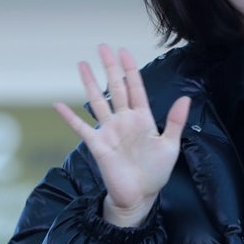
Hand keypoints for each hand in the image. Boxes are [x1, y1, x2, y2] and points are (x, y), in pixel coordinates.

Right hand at [54, 44, 189, 226]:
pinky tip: (58, 105)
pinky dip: (69, 117)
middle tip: (103, 46)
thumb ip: (175, 121)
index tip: (124, 51)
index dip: (130, 69)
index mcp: (143, 118)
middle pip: (115, 88)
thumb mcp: (170, 145)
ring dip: (90, 83)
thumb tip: (185, 97)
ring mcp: (109, 131)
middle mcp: (124, 120)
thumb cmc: (156, 171)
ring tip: (82, 64)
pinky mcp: (97, 145)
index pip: (135, 87)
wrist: (140, 196)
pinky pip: (81, 128)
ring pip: (97, 101)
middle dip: (110, 67)